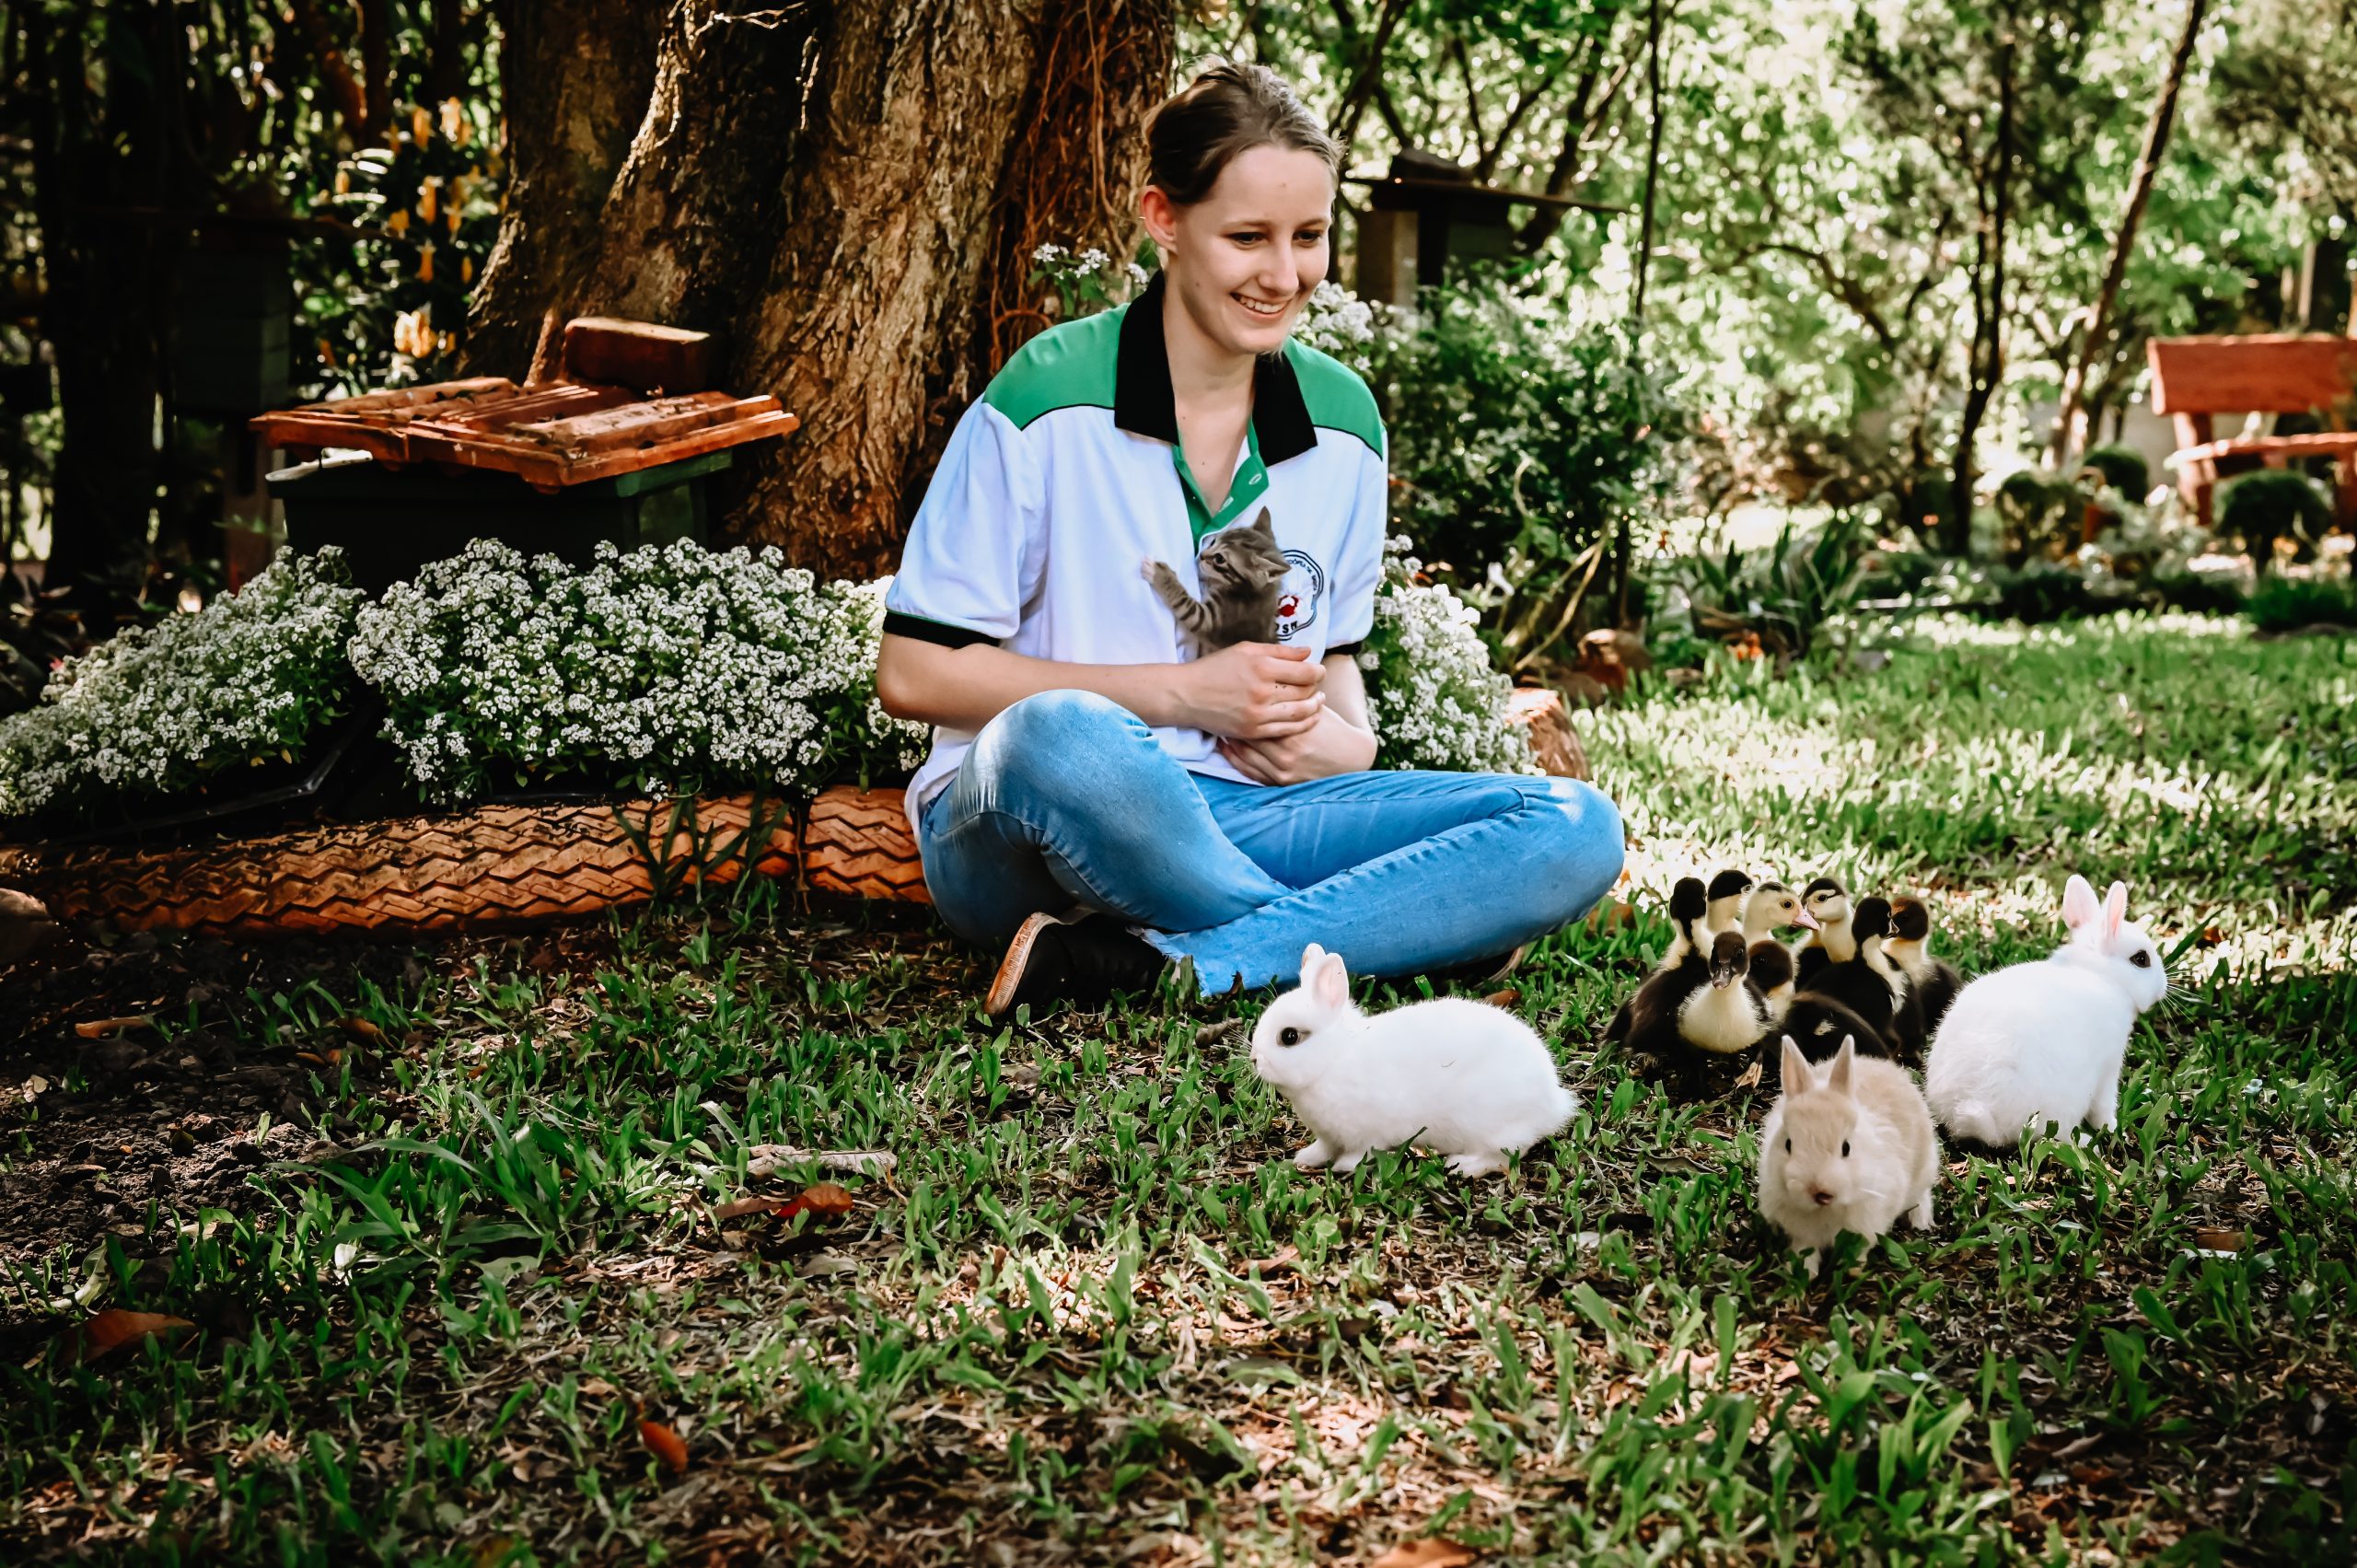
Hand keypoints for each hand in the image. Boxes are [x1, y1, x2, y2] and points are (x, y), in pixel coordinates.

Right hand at [1177, 641, 1325, 739]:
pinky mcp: (1253, 731)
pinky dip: (1302, 724)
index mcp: (1261, 666)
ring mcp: (1257, 714)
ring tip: (1318, 701)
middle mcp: (1262, 691)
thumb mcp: (1246, 650)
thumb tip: (1308, 653)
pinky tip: (1307, 717)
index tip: (1318, 671)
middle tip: (1317, 685)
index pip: (1306, 672)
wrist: (1187, 695)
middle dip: (1316, 688)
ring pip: (1300, 713)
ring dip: (1314, 707)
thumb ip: (1279, 651)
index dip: (1318, 671)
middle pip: (1305, 692)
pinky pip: (1287, 730)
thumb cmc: (1216, 668)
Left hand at [1218, 705, 1376, 785]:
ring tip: (1219, 725)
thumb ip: (1296, 692)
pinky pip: (1249, 771)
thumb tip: (1276, 672)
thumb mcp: (1317, 706)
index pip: (1260, 711)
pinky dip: (1234, 759)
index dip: (1244, 701)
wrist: (1350, 758)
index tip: (1232, 691)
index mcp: (1294, 728)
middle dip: (1234, 720)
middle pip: (1249, 732)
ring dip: (1230, 738)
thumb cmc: (1332, 727)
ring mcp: (1282, 768)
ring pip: (1245, 752)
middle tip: (1218, 707)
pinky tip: (1226, 747)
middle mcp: (1286, 751)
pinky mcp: (1280, 781)